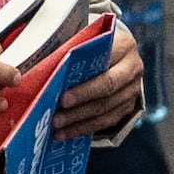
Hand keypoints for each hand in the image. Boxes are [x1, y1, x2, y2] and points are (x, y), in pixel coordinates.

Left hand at [53, 21, 145, 139]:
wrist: (116, 53)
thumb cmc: (93, 46)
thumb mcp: (85, 41)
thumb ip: (70, 50)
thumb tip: (41, 68)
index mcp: (124, 44)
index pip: (105, 65)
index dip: (84, 83)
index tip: (61, 95)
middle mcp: (133, 68)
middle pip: (107, 89)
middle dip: (79, 105)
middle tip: (56, 116)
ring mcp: (133, 89)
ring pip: (106, 109)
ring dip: (79, 121)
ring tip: (57, 127)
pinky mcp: (128, 106)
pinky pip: (107, 121)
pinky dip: (85, 128)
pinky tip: (66, 132)